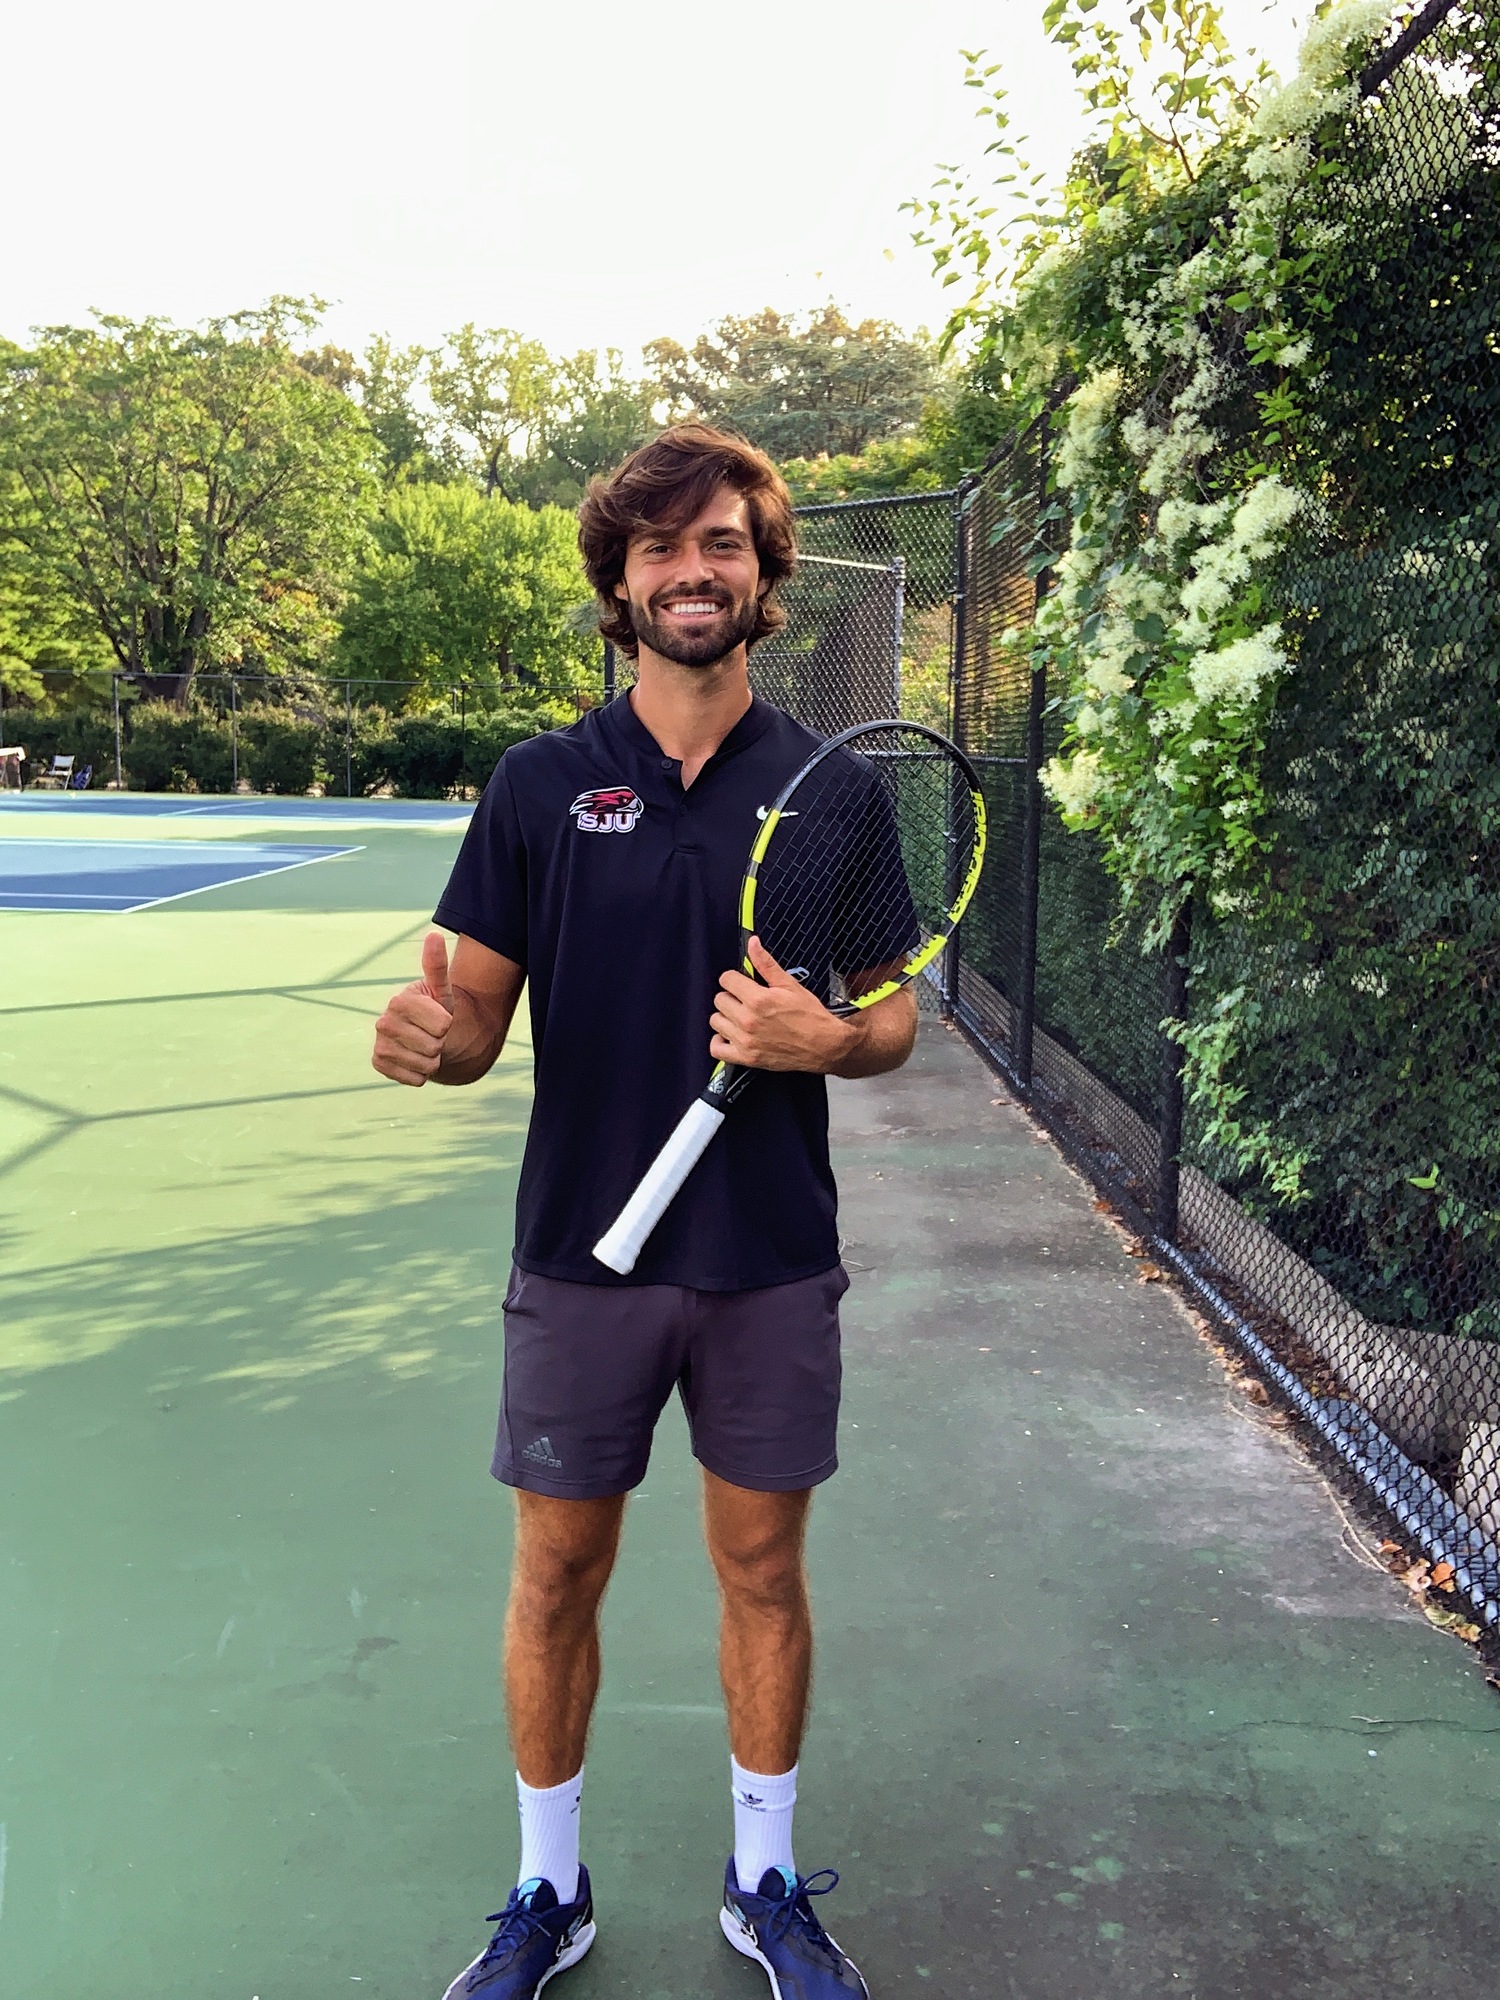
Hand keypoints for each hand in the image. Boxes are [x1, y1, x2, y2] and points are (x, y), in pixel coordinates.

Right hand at [372, 931, 455, 1085]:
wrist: (424, 1037)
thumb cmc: (435, 1010)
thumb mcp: (441, 989)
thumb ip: (437, 965)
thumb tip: (433, 934)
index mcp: (400, 1001)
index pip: (442, 1025)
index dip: (446, 1025)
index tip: (439, 1019)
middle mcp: (384, 1021)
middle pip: (433, 1046)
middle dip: (440, 1044)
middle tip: (432, 1036)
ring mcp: (380, 1044)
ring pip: (425, 1065)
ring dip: (432, 1061)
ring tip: (425, 1048)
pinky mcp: (379, 1063)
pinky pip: (414, 1079)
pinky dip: (421, 1075)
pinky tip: (415, 1061)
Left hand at [709, 935, 858, 1072]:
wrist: (824, 1045)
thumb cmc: (810, 1016)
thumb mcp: (790, 985)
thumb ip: (766, 964)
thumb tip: (752, 944)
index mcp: (758, 999)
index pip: (726, 979)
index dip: (735, 978)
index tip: (742, 983)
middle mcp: (748, 1020)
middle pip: (719, 999)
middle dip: (731, 996)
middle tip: (746, 1000)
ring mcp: (746, 1040)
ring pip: (715, 1021)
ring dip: (726, 1017)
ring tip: (741, 1017)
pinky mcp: (747, 1057)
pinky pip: (716, 1049)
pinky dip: (720, 1041)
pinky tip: (731, 1034)